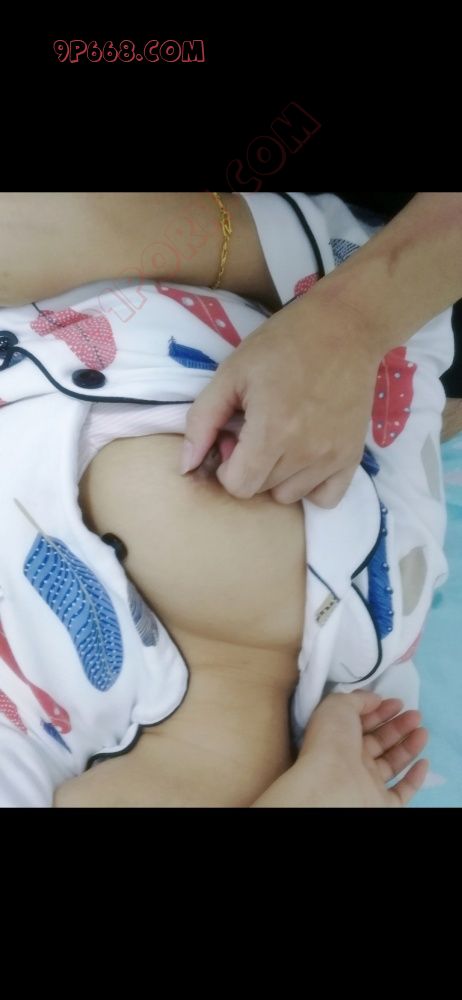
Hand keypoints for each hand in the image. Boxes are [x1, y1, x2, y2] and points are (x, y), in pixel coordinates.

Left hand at [181, 291, 382, 505]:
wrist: (344, 327)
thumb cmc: (282, 344)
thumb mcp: (231, 373)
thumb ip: (203, 421)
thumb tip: (186, 466)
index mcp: (272, 431)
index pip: (238, 486)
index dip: (226, 466)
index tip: (233, 438)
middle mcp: (305, 451)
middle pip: (262, 490)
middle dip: (249, 467)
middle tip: (255, 430)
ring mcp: (333, 457)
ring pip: (290, 496)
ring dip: (277, 476)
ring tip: (281, 438)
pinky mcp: (353, 456)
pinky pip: (326, 498)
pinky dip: (310, 485)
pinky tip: (304, 457)